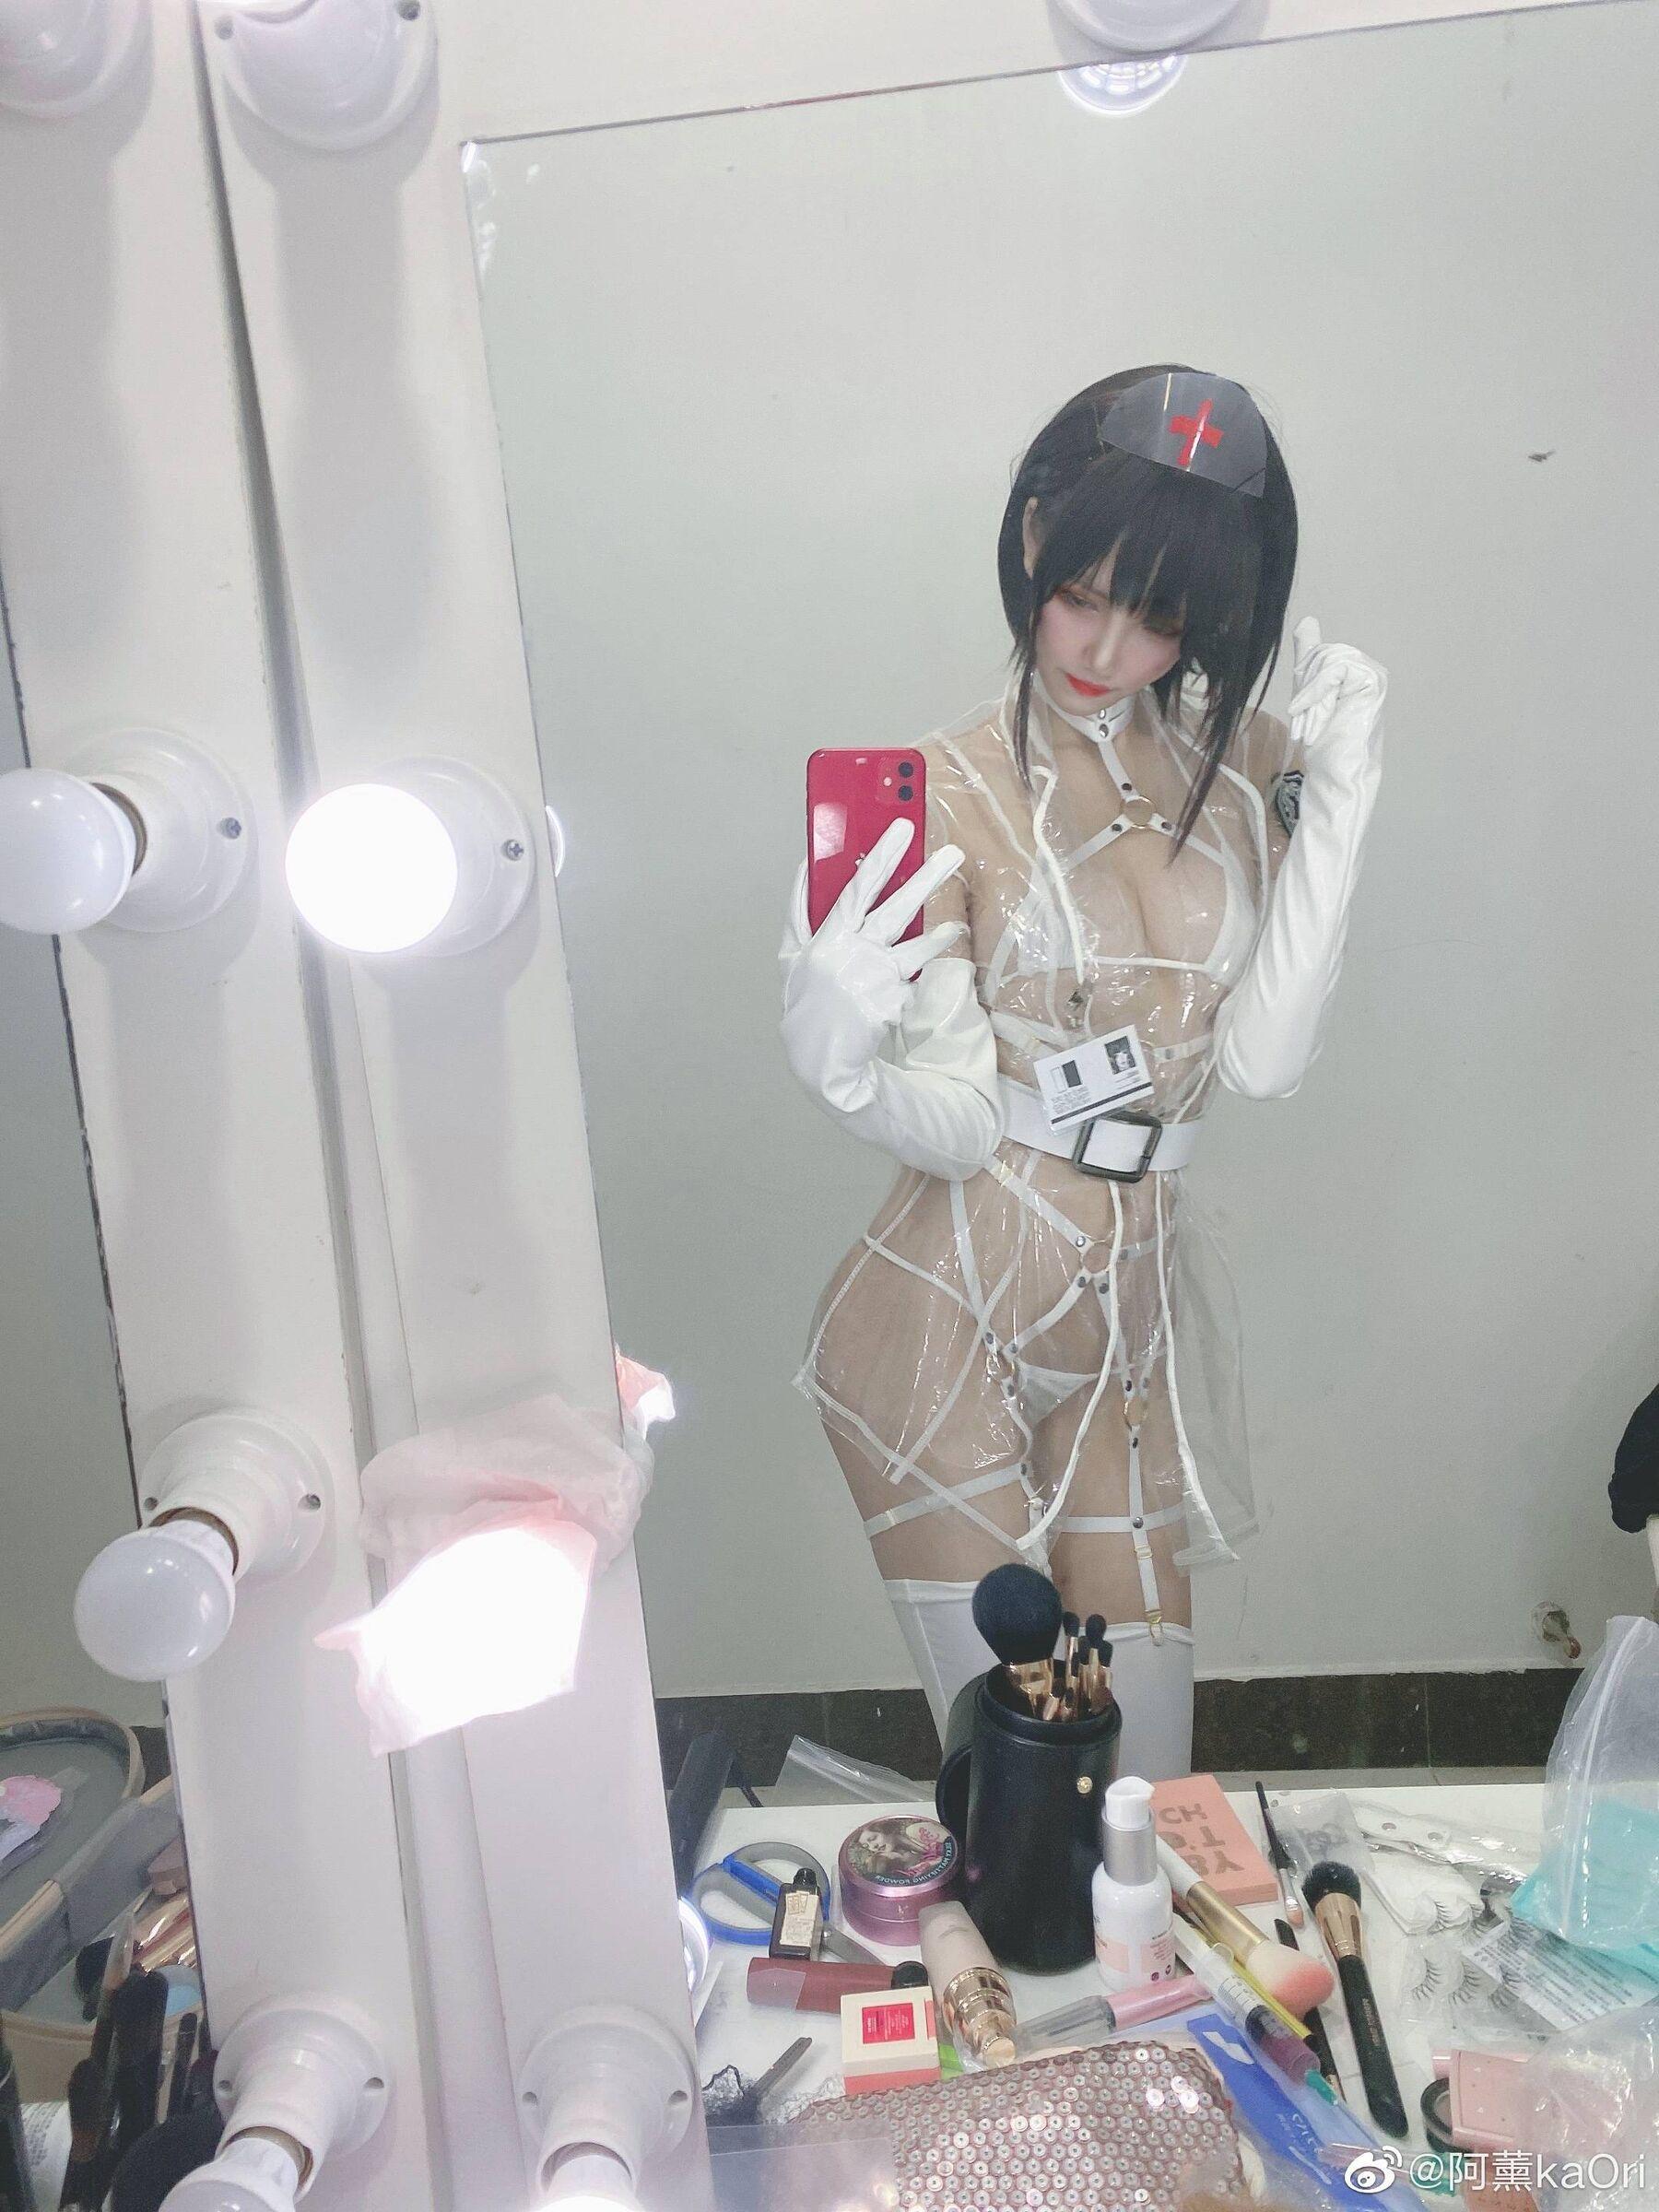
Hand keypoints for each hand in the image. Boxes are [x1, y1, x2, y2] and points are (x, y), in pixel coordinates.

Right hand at [783, 819, 966, 1100]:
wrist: (818, 1059)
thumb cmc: (805, 1002)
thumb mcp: (791, 956)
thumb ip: (799, 911)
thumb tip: (809, 865)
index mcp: (827, 939)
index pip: (856, 889)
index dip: (879, 858)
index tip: (901, 830)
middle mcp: (852, 955)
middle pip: (894, 909)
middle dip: (924, 878)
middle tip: (951, 853)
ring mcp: (874, 980)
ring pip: (914, 949)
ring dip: (938, 936)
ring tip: (957, 925)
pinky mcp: (891, 1003)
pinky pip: (911, 982)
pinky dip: (915, 974)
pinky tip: (918, 967)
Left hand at [1288, 617, 1385, 756]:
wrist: (1337, 771)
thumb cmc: (1324, 741)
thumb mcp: (1308, 693)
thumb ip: (1309, 658)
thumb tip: (1307, 620)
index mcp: (1353, 669)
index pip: (1318, 653)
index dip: (1303, 681)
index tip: (1298, 711)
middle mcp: (1367, 667)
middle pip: (1321, 654)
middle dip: (1305, 688)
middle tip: (1302, 721)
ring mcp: (1373, 673)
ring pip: (1327, 661)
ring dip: (1311, 696)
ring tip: (1310, 725)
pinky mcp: (1373, 681)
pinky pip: (1335, 670)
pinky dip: (1318, 694)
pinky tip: (1314, 717)